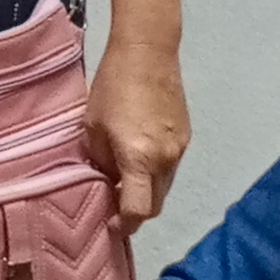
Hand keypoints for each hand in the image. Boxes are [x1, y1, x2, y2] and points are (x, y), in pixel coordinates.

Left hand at [83, 42, 190, 227]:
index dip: (124, 225)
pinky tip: (139, 159)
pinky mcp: (186, 137)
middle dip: (136, 213)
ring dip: (147, 192)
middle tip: (115, 207)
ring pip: (165, 187)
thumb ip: (100, 161)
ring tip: (124, 182)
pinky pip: (171, 168)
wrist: (149, 52)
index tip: (110, 226)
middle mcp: (165, 160)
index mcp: (140, 160)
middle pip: (155, 205)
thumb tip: (105, 181)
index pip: (137, 211)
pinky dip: (155, 173)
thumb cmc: (112, 87)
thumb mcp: (92, 127)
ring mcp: (180, 149)